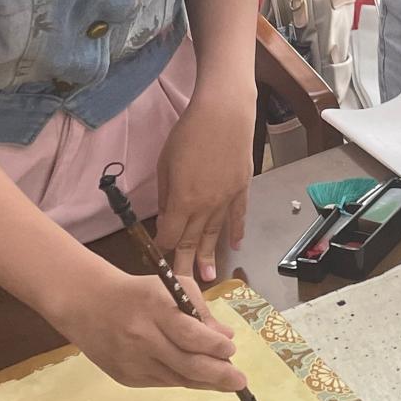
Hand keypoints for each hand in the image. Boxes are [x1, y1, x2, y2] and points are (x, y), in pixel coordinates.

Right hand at [45, 263, 245, 391]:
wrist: (88, 305)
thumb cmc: (139, 292)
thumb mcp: (171, 287)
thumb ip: (200, 310)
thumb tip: (225, 337)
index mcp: (156, 309)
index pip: (192, 335)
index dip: (215, 347)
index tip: (231, 350)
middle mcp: (143, 338)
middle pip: (187, 364)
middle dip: (219, 376)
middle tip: (240, 381)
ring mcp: (133, 361)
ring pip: (177, 379)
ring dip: (204, 382)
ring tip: (224, 381)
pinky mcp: (125, 377)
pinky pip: (162, 382)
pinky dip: (182, 380)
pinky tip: (196, 377)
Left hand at [154, 86, 252, 284]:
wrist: (224, 113)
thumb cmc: (188, 134)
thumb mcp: (165, 164)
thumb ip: (166, 195)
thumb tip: (166, 214)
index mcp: (183, 201)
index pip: (172, 235)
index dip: (164, 246)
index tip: (158, 252)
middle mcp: (207, 206)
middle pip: (194, 241)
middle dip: (187, 263)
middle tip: (184, 288)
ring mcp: (227, 198)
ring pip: (216, 233)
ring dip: (211, 255)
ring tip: (209, 278)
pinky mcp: (242, 187)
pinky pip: (238, 215)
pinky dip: (236, 231)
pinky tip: (235, 245)